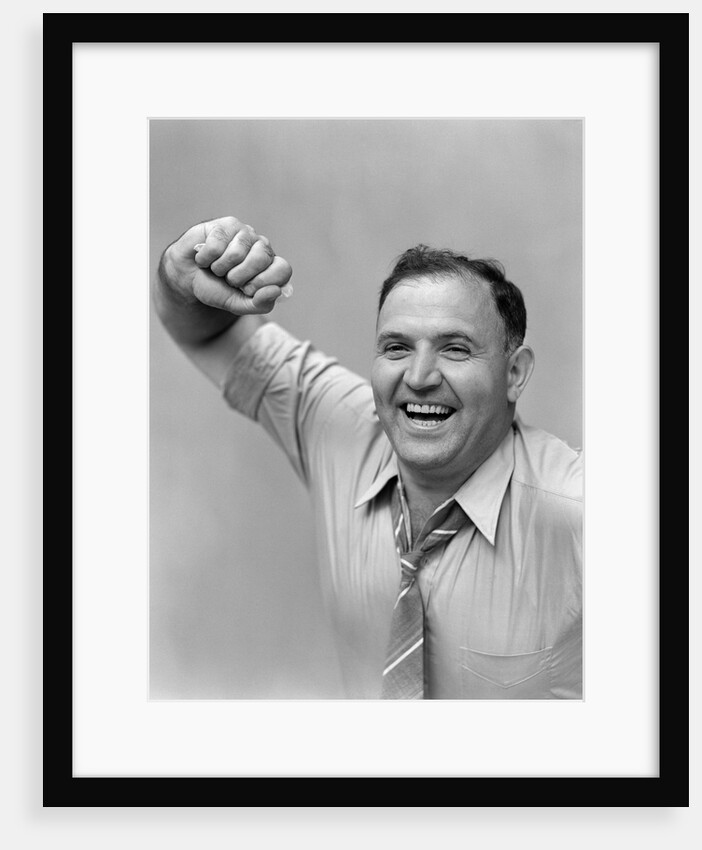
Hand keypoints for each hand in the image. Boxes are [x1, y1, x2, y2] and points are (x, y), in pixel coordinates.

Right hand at [161, 216, 292, 315]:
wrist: (189, 277)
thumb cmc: (217, 288)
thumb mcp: (238, 305)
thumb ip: (260, 304)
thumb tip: (276, 290)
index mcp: (271, 267)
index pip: (283, 269)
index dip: (264, 282)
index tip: (248, 289)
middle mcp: (262, 247)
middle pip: (260, 259)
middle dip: (238, 277)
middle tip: (229, 278)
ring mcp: (246, 233)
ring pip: (236, 253)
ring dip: (220, 268)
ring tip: (216, 268)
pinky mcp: (227, 225)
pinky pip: (216, 246)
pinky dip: (206, 259)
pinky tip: (206, 258)